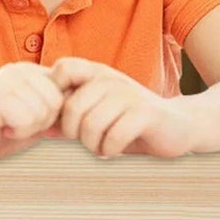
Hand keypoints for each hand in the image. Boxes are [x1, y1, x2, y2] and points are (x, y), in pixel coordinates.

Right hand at [0, 62, 63, 166]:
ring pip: (44, 111)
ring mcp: (5, 80)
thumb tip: (90, 110)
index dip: (54, 115)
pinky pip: (27, 119)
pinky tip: (1, 128)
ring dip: (28, 128)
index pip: (66, 91)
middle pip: (57, 102)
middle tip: (16, 124)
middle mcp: (18, 69)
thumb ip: (58, 109)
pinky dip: (18, 131)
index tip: (30, 121)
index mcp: (29, 70)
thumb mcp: (35, 117)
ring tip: (8, 126)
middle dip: (42, 123)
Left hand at [52, 57, 200, 157]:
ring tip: (102, 147)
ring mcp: (128, 94)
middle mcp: (110, 78)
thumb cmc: (129, 123)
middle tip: (88, 141)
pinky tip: (115, 150)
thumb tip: (39, 129)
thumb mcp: (96, 116)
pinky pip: (113, 137)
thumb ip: (68, 119)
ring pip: (90, 125)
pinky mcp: (146, 113)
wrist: (180, 126)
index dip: (56, 94)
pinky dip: (110, 150)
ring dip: (93, 145)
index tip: (66, 118)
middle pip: (71, 108)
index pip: (62, 69)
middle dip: (74, 133)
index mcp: (96, 73)